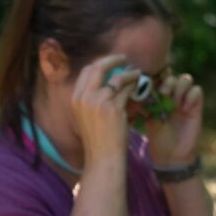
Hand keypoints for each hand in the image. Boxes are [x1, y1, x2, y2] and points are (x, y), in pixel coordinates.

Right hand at [67, 52, 136, 168]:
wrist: (102, 157)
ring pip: (116, 77)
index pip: (86, 71)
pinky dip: (134, 84)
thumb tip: (106, 81)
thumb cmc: (97, 139)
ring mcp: (98, 102)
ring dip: (128, 72)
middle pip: (98, 67)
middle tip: (124, 59)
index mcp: (75, 98)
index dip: (100, 63)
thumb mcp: (86, 116)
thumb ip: (91, 98)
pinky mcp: (113, 108)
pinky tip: (139, 84)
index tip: (111, 62)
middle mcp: (84, 97)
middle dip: (113, 59)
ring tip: (136, 72)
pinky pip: (126, 89)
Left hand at [144, 69, 203, 169]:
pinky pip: (197, 90)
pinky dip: (191, 96)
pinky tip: (185, 108)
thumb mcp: (148, 118)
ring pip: (186, 79)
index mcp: (158, 95)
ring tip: (175, 102)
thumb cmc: (157, 137)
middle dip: (167, 82)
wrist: (172, 155)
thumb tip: (138, 87)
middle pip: (172, 75)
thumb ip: (146, 102)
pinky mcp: (196, 106)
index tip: (151, 84)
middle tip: (164, 93)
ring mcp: (185, 99)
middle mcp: (172, 95)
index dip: (156, 76)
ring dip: (179, 87)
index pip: (158, 76)